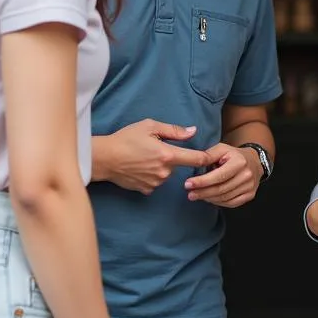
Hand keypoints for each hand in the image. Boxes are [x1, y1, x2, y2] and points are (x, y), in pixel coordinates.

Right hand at [94, 120, 210, 194]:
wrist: (103, 158)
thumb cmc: (125, 139)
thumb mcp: (150, 126)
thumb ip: (174, 131)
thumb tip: (193, 131)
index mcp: (168, 155)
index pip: (195, 158)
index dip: (206, 157)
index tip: (213, 157)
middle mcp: (164, 172)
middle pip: (177, 165)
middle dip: (170, 157)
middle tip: (153, 148)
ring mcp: (155, 183)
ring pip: (166, 174)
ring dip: (160, 167)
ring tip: (142, 158)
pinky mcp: (146, 190)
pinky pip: (155, 182)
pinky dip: (150, 175)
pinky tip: (138, 168)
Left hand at [185, 144, 260, 207]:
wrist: (254, 161)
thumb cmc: (234, 155)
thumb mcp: (221, 149)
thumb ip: (208, 155)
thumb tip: (193, 162)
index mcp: (239, 162)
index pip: (218, 176)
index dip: (202, 181)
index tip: (188, 184)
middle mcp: (246, 175)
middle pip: (220, 189)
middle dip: (202, 192)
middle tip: (190, 194)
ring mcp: (249, 187)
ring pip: (224, 198)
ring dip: (208, 198)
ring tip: (197, 195)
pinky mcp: (250, 195)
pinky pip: (231, 203)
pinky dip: (218, 202)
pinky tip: (209, 198)